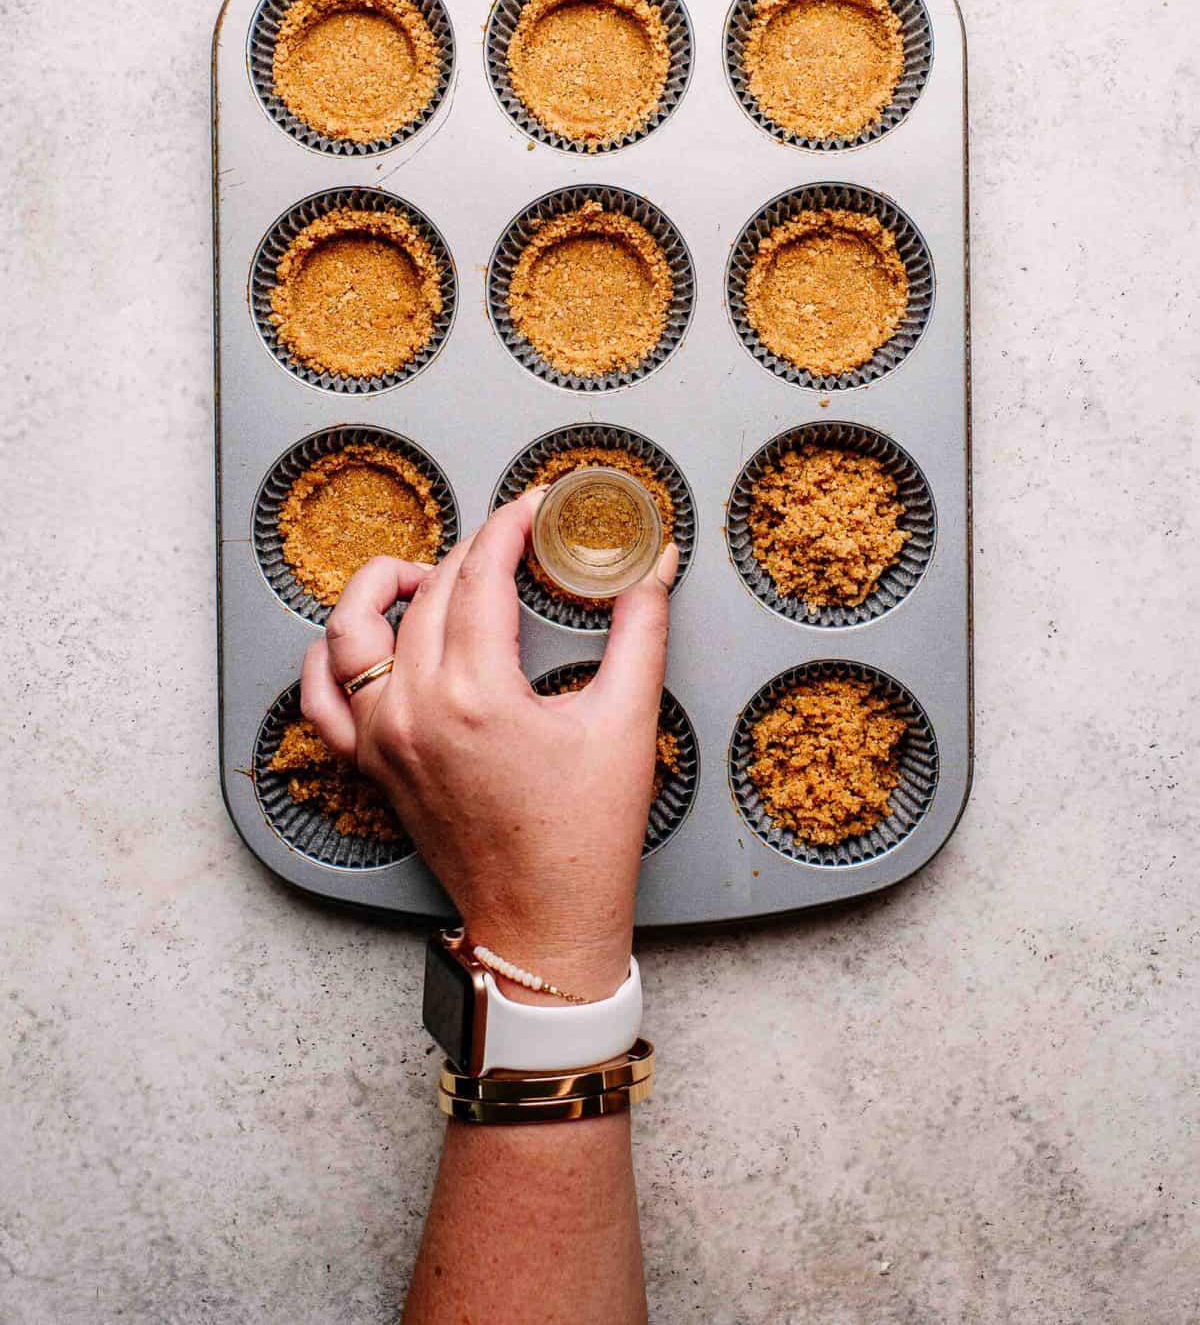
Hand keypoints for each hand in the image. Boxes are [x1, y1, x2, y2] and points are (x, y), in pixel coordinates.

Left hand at [299, 491, 678, 1000]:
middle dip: (471, 551)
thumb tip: (651, 568)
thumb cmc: (584, 839)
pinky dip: (331, 656)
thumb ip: (640, 632)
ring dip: (384, 587)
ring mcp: (382, 740)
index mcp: (476, 695)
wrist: (544, 923)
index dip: (509, 527)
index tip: (535, 509)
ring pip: (350, 632)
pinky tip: (368, 637)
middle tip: (514, 544)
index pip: (480, 574)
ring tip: (429, 573)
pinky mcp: (370, 767)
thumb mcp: (626, 723)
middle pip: (426, 593)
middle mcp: (415, 711)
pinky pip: (321, 697)